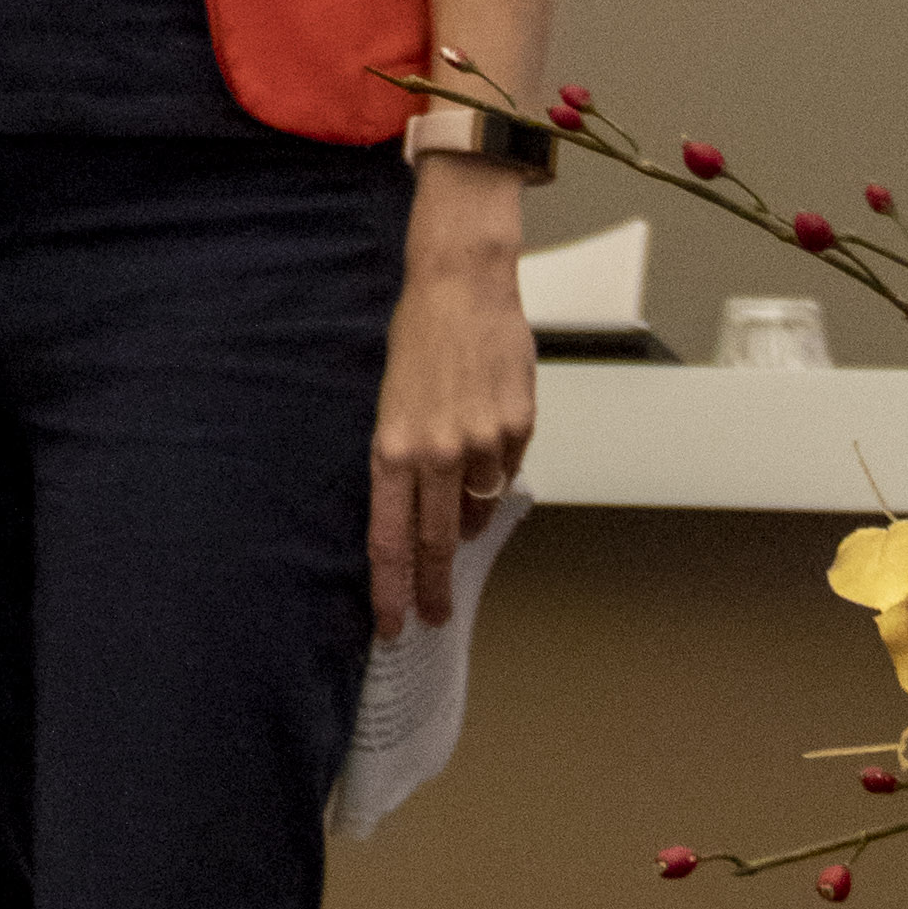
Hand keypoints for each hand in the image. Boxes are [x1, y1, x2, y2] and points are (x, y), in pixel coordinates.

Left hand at [369, 193, 534, 638]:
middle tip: (434, 613)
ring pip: (477, 511)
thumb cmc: (418, 337)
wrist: (461, 284)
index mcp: (391, 447)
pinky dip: (495, 476)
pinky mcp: (518, 427)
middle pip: (435, 543)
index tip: (394, 624)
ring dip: (468, 524)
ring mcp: (481, 443)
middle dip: (433, 587)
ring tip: (460, 521)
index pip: (389, 539)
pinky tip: (486, 455)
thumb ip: (403, 459)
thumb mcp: (389, 401)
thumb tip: (418, 512)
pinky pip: (507, 472)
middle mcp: (436, 453)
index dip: (392, 589)